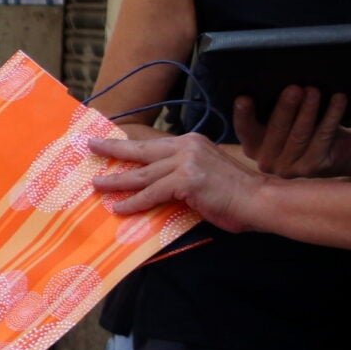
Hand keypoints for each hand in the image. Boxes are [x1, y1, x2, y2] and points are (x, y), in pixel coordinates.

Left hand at [87, 132, 269, 231]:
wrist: (260, 200)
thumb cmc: (235, 195)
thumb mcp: (205, 175)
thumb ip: (181, 176)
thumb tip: (155, 187)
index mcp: (191, 142)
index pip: (154, 145)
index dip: (130, 146)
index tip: (109, 141)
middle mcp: (186, 146)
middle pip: (141, 150)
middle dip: (113, 148)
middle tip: (90, 145)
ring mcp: (186, 162)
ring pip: (142, 174)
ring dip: (116, 181)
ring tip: (96, 185)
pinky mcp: (186, 180)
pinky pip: (152, 193)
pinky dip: (134, 203)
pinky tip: (119, 208)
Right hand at [233, 87, 349, 177]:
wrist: (339, 154)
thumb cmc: (307, 129)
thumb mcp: (287, 120)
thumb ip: (277, 110)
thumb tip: (277, 82)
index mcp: (253, 146)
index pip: (244, 130)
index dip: (243, 115)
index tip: (243, 98)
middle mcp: (266, 161)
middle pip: (276, 131)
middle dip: (285, 108)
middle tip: (294, 88)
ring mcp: (288, 169)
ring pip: (299, 135)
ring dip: (308, 110)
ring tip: (314, 91)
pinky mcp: (311, 168)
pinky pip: (322, 138)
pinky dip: (331, 116)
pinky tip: (338, 100)